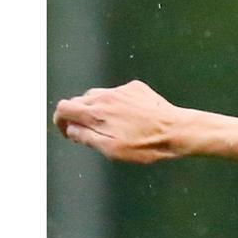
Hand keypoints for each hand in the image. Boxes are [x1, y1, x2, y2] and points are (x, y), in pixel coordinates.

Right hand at [52, 80, 185, 163]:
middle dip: (78, 116)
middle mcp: (107, 96)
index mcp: (97, 112)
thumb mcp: (110, 149)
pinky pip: (117, 92)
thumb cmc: (145, 144)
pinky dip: (115, 102)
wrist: (176, 130)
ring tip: (109, 125)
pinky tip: (127, 116)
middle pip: (79, 101)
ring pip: (97, 95)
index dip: (60, 120)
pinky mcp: (136, 88)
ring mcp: (122, 90)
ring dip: (96, 108)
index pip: (64, 108)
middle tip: (89, 132)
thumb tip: (70, 129)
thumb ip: (85, 137)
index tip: (67, 130)